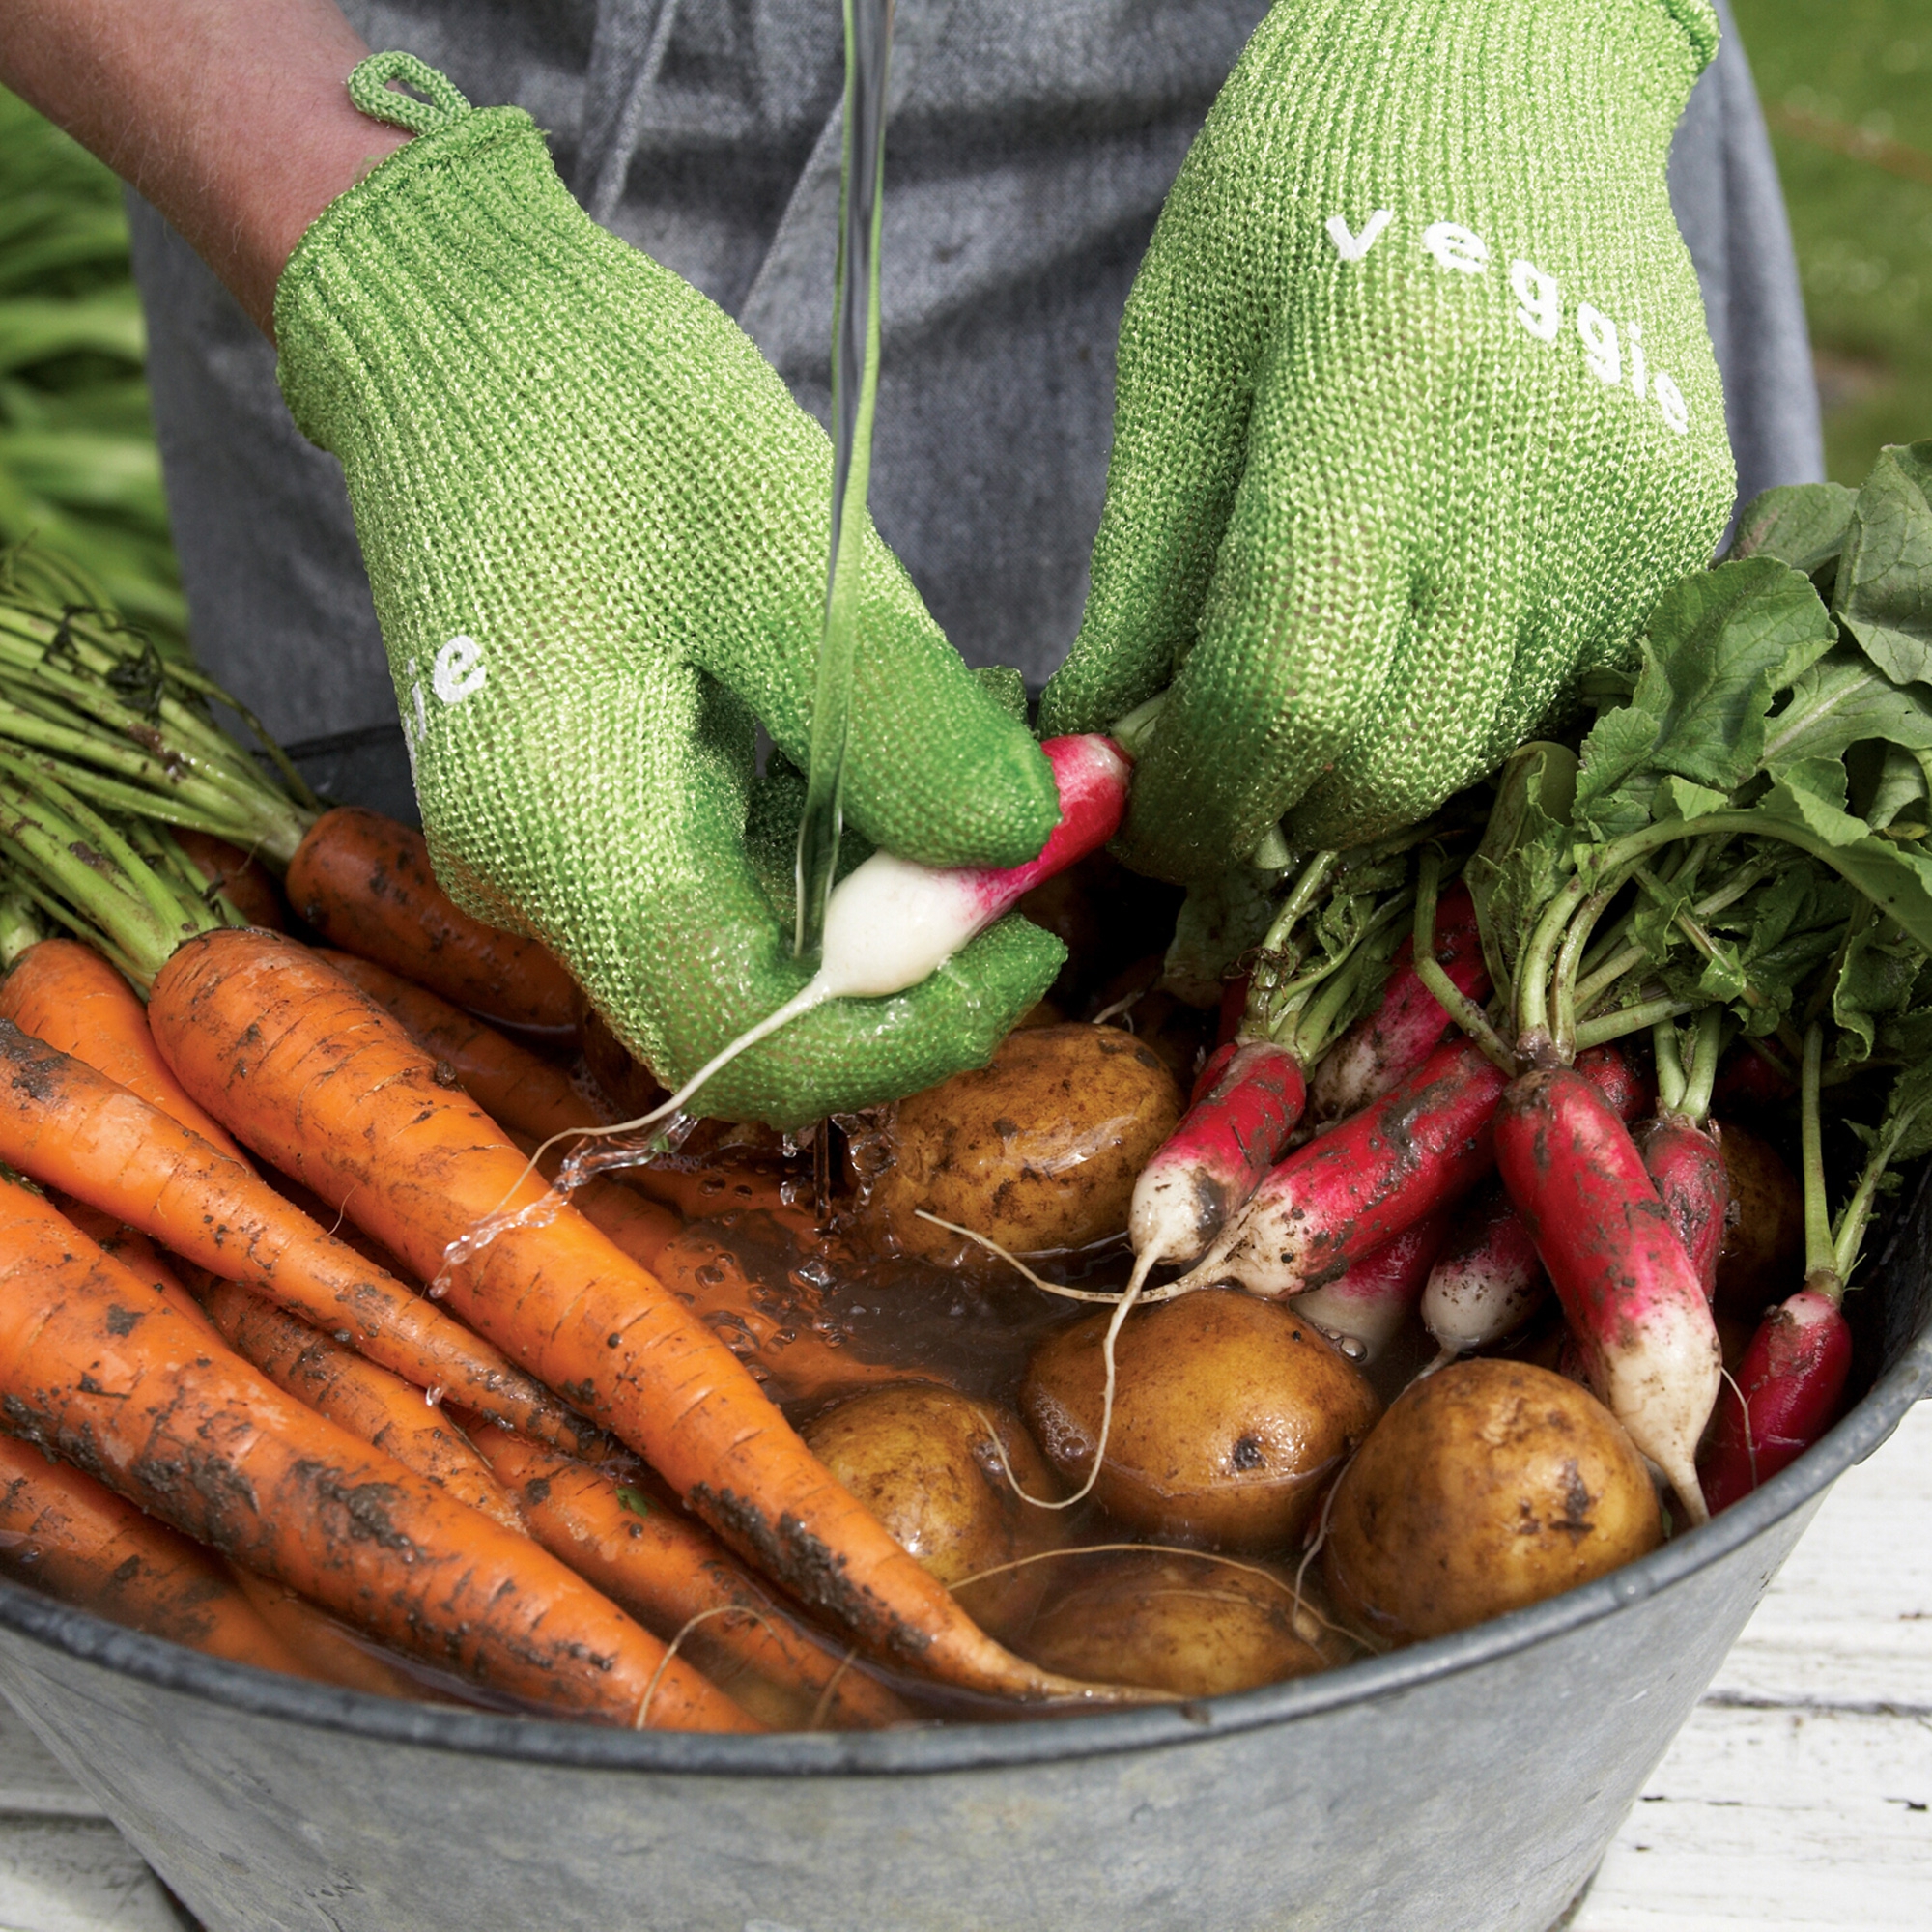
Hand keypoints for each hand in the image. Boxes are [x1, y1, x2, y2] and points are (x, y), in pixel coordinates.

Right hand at [275, 56, 1062, 1127]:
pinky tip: (909, 721)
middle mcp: (543, 881)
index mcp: (565, 838)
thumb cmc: (590, 410)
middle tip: (1039, 820)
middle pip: (763, 1004)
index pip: (749, 1044)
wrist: (452, 330)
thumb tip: (1019, 846)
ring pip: (759, 935)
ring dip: (894, 868)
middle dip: (924, 937)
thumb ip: (900, 723)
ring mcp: (558, 847)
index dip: (909, 1032)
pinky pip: (731, 863)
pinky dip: (839, 820)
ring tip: (987, 734)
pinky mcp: (585, 802)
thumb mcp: (777, 552)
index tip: (1030, 943)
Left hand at [1041, 0, 1736, 877]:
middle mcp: (1536, 476)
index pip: (1289, 694)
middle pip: (1390, 769)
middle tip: (1208, 770)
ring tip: (1304, 687)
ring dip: (1363, 770)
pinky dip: (1455, 717)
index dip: (1197, 799)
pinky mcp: (1680, 533)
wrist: (1505, 79)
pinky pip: (1551, 706)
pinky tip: (1408, 632)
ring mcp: (1630, 515)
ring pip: (1472, 760)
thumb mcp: (1176, 369)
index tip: (1141, 820)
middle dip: (1275, 810)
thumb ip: (1137, 586)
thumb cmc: (1298, 200)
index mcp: (1381, 397)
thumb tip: (1098, 764)